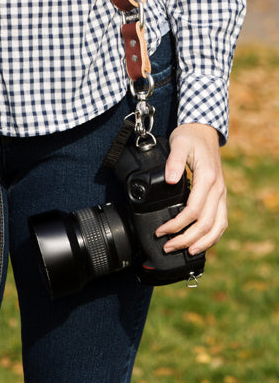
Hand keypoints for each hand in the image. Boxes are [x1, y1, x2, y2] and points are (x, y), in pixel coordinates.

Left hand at [155, 123, 226, 255]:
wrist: (203, 130)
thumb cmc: (190, 137)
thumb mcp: (179, 143)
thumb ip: (173, 161)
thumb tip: (169, 180)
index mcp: (207, 178)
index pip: (194, 210)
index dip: (177, 224)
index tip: (161, 231)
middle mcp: (218, 189)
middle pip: (206, 223)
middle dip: (186, 239)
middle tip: (168, 247)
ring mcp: (221, 194)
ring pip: (218, 226)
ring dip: (203, 242)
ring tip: (187, 252)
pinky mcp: (220, 196)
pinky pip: (221, 221)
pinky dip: (213, 235)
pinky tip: (202, 242)